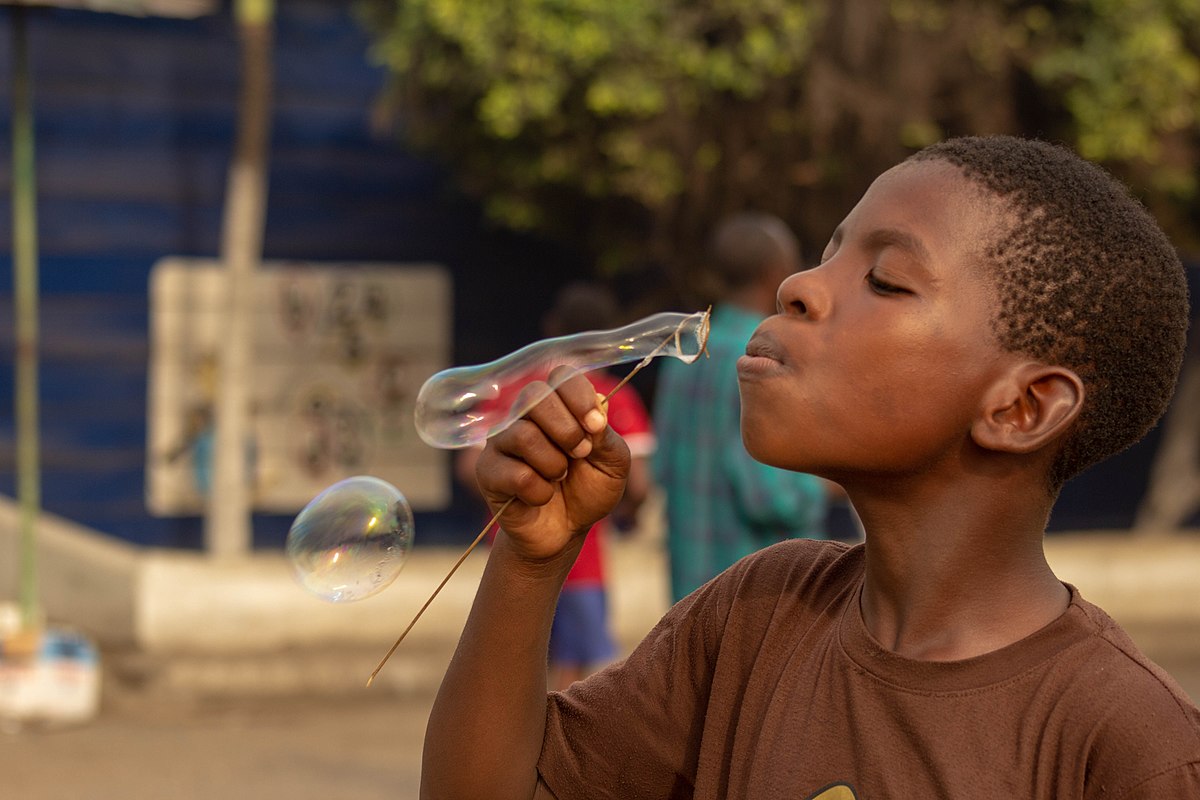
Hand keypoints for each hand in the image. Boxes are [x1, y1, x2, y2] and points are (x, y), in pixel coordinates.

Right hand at [476, 366, 629, 561]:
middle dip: (567, 430)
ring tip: (559, 477)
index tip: (595, 426)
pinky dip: (539, 492)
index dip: (578, 396)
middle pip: (535, 395)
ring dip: (554, 465)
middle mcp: (525, 415)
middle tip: (580, 454)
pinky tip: (540, 497)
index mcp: (557, 405)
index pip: (560, 376)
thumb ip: (607, 437)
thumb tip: (595, 414)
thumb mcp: (613, 464)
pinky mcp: (488, 470)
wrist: (565, 531)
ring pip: (524, 435)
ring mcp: (502, 441)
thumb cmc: (587, 490)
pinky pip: (516, 474)